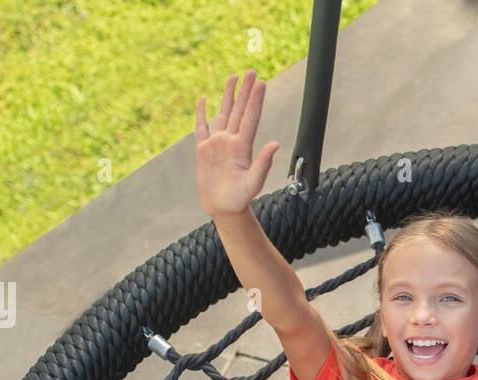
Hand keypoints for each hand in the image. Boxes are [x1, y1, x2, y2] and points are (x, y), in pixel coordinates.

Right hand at [194, 70, 281, 218]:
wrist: (224, 210)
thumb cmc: (240, 199)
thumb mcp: (253, 182)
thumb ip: (263, 163)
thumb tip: (276, 143)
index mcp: (242, 147)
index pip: (251, 118)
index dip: (256, 100)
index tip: (261, 82)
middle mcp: (231, 141)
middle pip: (239, 110)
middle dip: (245, 90)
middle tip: (251, 71)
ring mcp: (217, 144)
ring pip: (223, 114)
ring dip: (228, 96)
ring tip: (233, 77)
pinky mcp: (203, 151)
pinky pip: (201, 128)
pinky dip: (201, 114)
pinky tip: (203, 100)